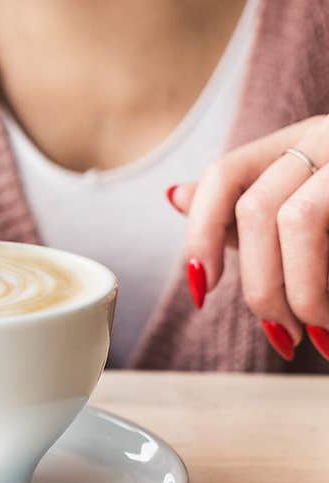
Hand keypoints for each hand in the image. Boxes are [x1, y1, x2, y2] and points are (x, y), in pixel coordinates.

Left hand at [167, 115, 328, 361]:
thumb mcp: (305, 200)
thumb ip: (245, 205)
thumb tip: (175, 196)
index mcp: (300, 140)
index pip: (223, 177)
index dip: (198, 234)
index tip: (202, 291)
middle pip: (257, 210)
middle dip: (259, 286)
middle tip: (281, 335)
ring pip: (297, 219)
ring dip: (302, 291)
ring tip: (319, 333)